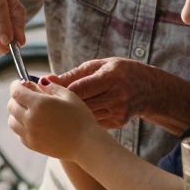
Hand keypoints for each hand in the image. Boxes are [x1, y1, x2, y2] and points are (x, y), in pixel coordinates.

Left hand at [7, 80, 102, 161]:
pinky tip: (34, 124)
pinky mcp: (32, 145)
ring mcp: (30, 134)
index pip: (16, 91)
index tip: (20, 83)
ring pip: (11, 120)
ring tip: (29, 110)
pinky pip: (18, 133)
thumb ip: (51, 86)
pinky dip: (21, 126)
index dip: (16, 85)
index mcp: (39, 104)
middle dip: (16, 98)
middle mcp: (30, 119)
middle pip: (11, 105)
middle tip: (26, 96)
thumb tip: (39, 82)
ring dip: (16, 113)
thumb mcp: (69, 96)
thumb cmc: (81, 118)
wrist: (86, 144)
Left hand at [46, 58, 172, 128]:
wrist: (148, 89)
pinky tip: (73, 117)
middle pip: (80, 103)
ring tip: (55, 108)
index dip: (60, 89)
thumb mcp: (99, 66)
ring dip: (69, 112)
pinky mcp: (118, 123)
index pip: (80, 87)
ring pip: (84, 114)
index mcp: (112, 77)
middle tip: (42, 101)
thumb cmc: (118, 72)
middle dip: (60, 101)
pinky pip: (92, 121)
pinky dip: (81, 118)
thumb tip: (47, 80)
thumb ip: (74, 75)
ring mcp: (118, 112)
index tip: (43, 89)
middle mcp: (117, 96)